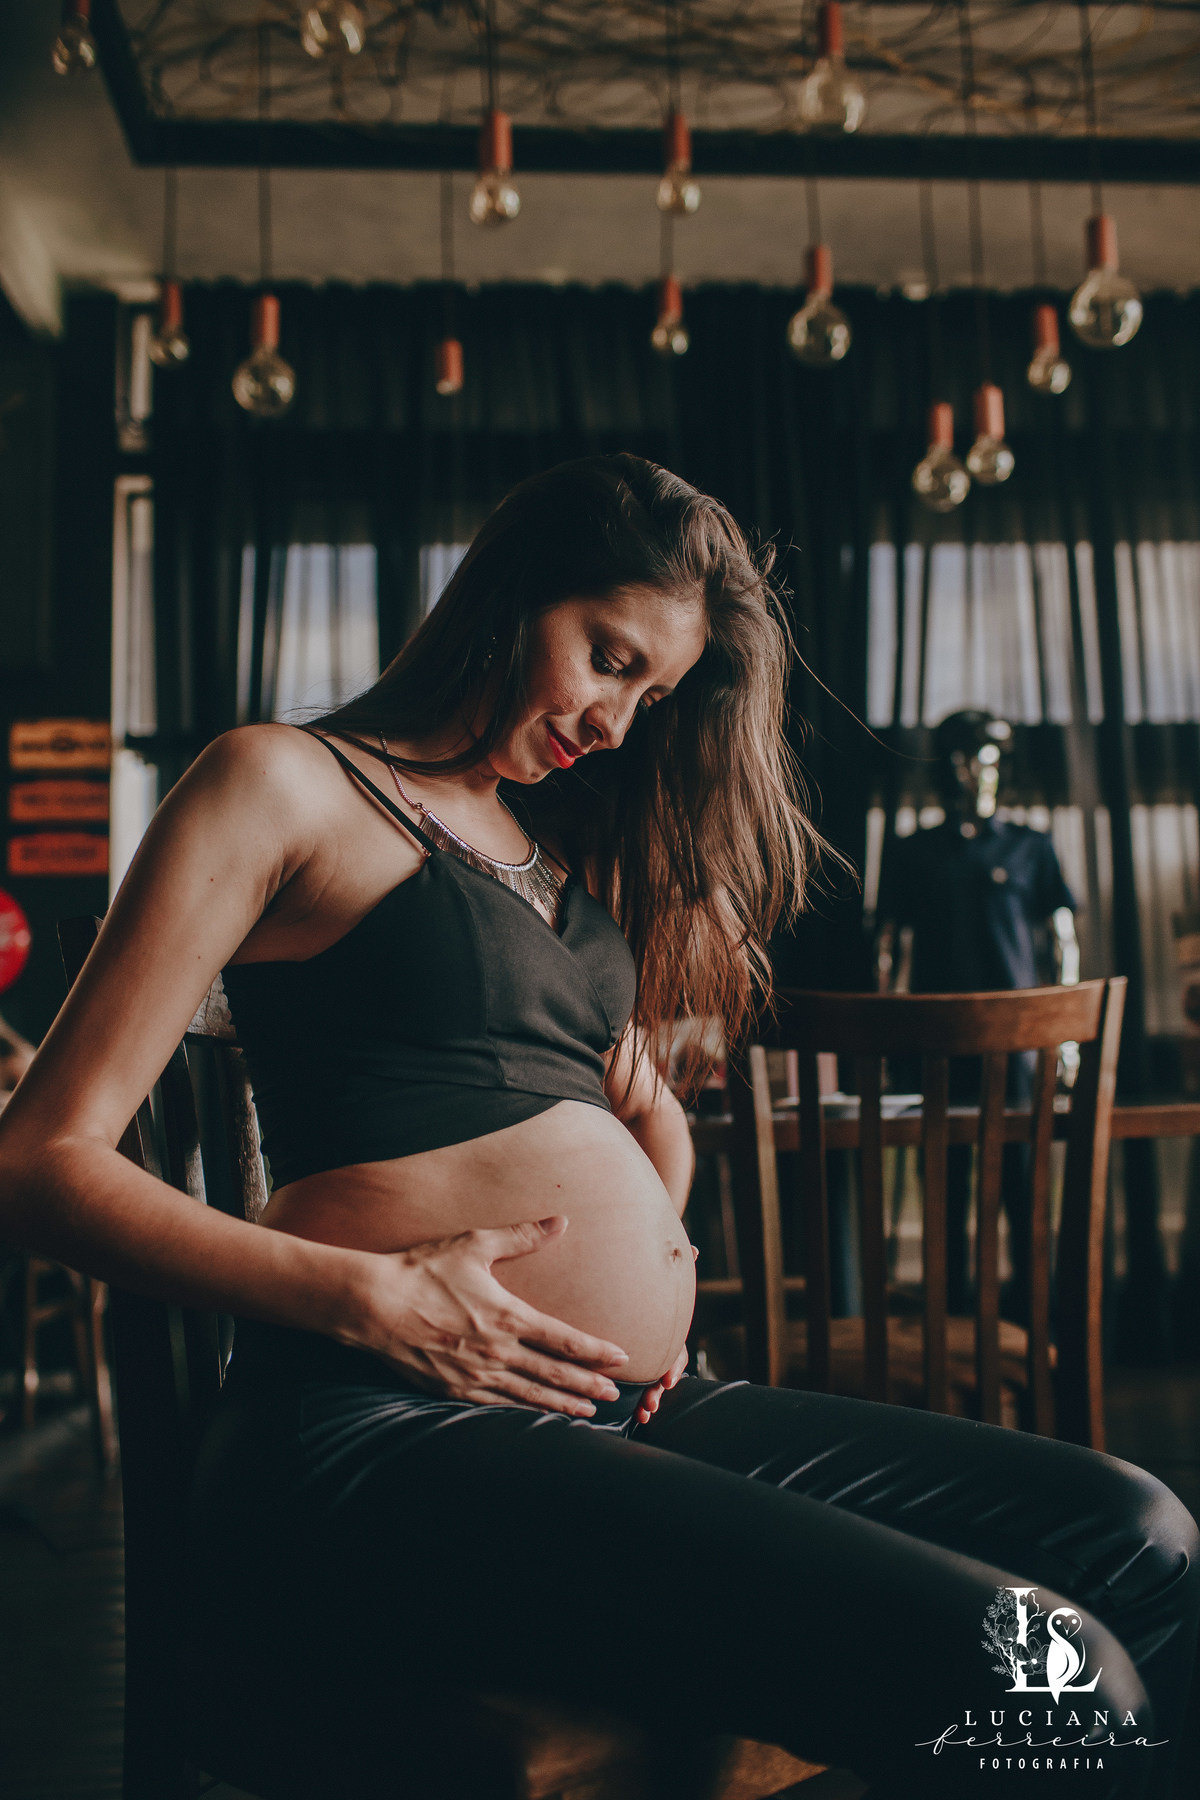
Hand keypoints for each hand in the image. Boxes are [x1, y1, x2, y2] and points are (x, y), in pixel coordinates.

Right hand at [356, 1215, 629, 1416]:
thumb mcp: (474, 1245)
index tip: (620, 1357)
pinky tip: (537, 1415)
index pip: (564, 1340)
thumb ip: (521, 1236)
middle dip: (587, 1385)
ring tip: (587, 1413)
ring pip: (530, 1395)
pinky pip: (498, 1405)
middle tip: (613, 1395)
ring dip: (562, 1404)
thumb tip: (560, 1221)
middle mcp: (497, 1352)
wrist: (374, 1305)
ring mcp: (476, 1376)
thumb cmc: (424, 1271)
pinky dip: (524, 1411)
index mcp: (507, 1317)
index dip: (595, 1351)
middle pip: (554, 1374)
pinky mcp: (454, 1390)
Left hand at [633, 1245, 696, 1424]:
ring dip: (650, 1398)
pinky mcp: (625, 1363)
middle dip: (659, 1387)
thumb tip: (695, 1249)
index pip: (675, 1349)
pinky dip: (638, 1402)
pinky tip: (636, 1417)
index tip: (667, 1379)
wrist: (618, 1282)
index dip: (673, 1365)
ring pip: (651, 1382)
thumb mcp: (655, 1275)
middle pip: (663, 1370)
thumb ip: (675, 1264)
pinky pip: (635, 1387)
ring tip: (645, 1413)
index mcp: (663, 1326)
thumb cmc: (639, 1277)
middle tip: (653, 1400)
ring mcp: (643, 1354)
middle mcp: (655, 1342)